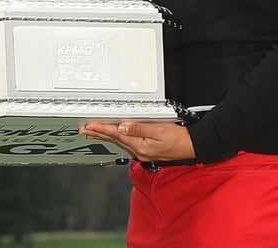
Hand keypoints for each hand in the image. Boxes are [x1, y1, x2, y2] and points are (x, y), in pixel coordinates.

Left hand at [79, 121, 194, 162]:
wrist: (193, 147)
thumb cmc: (180, 139)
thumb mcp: (160, 130)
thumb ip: (140, 128)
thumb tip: (123, 127)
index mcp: (141, 146)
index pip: (116, 135)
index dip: (101, 129)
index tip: (90, 126)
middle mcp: (139, 151)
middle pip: (114, 140)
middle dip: (98, 134)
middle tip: (84, 130)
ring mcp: (142, 152)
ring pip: (118, 142)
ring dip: (105, 137)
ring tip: (92, 133)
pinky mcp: (146, 150)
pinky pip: (126, 144)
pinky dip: (116, 139)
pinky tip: (112, 137)